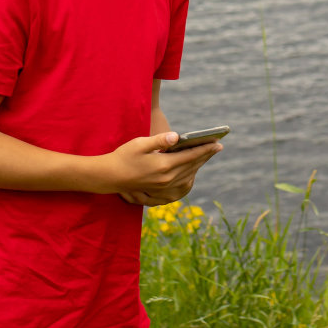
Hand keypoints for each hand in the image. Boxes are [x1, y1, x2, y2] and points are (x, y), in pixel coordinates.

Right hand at [102, 131, 220, 203]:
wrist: (110, 177)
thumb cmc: (124, 156)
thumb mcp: (140, 143)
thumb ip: (160, 140)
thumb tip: (177, 136)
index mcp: (164, 165)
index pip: (191, 156)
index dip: (205, 148)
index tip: (218, 143)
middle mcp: (166, 178)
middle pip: (192, 166)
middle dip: (205, 155)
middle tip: (217, 147)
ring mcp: (163, 187)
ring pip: (188, 175)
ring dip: (199, 165)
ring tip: (206, 155)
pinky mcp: (160, 191)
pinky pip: (181, 186)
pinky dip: (190, 177)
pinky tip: (192, 172)